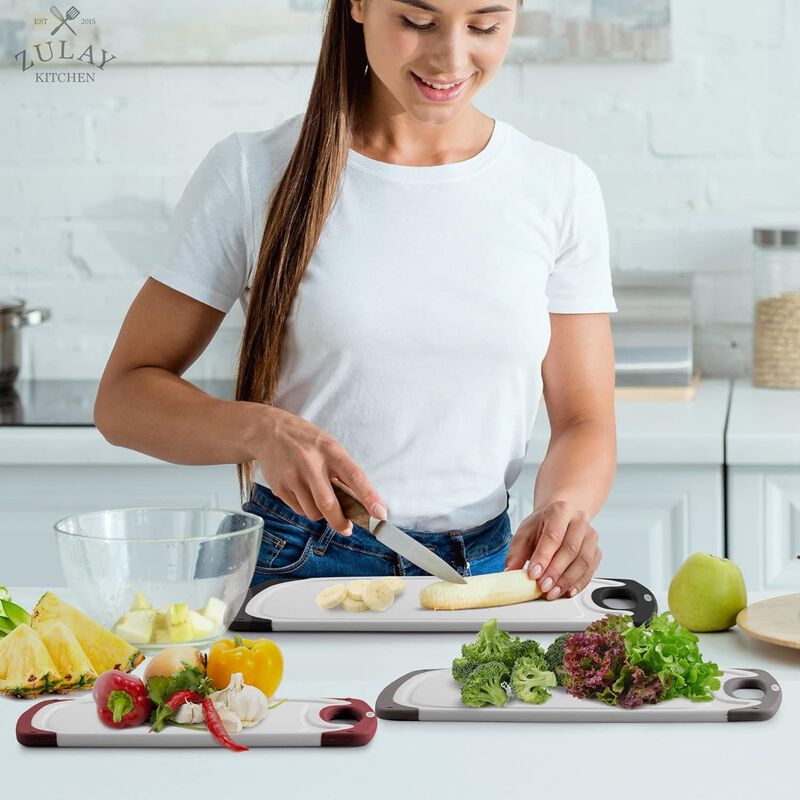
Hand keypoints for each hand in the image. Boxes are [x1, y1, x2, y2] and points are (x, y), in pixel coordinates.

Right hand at [255, 407, 386, 535]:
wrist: (268, 431)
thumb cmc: (307, 441)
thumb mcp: (329, 447)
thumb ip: (343, 471)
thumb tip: (360, 503)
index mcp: (330, 451)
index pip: (354, 476)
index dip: (369, 497)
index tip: (380, 514)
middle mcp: (311, 464)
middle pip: (328, 504)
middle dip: (340, 522)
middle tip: (347, 529)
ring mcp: (292, 476)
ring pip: (312, 512)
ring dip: (321, 514)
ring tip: (319, 498)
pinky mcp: (279, 487)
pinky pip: (298, 510)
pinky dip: (306, 508)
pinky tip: (303, 492)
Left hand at [504, 501, 601, 600]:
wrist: (558, 520)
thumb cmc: (541, 526)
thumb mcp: (524, 534)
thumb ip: (516, 553)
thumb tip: (510, 571)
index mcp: (560, 511)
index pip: (552, 536)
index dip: (543, 557)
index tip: (533, 574)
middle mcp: (579, 520)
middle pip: (570, 549)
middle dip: (555, 572)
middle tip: (542, 586)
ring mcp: (591, 535)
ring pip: (583, 561)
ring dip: (567, 580)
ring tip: (552, 592)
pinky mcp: (597, 550)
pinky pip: (591, 569)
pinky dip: (579, 583)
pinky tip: (567, 591)